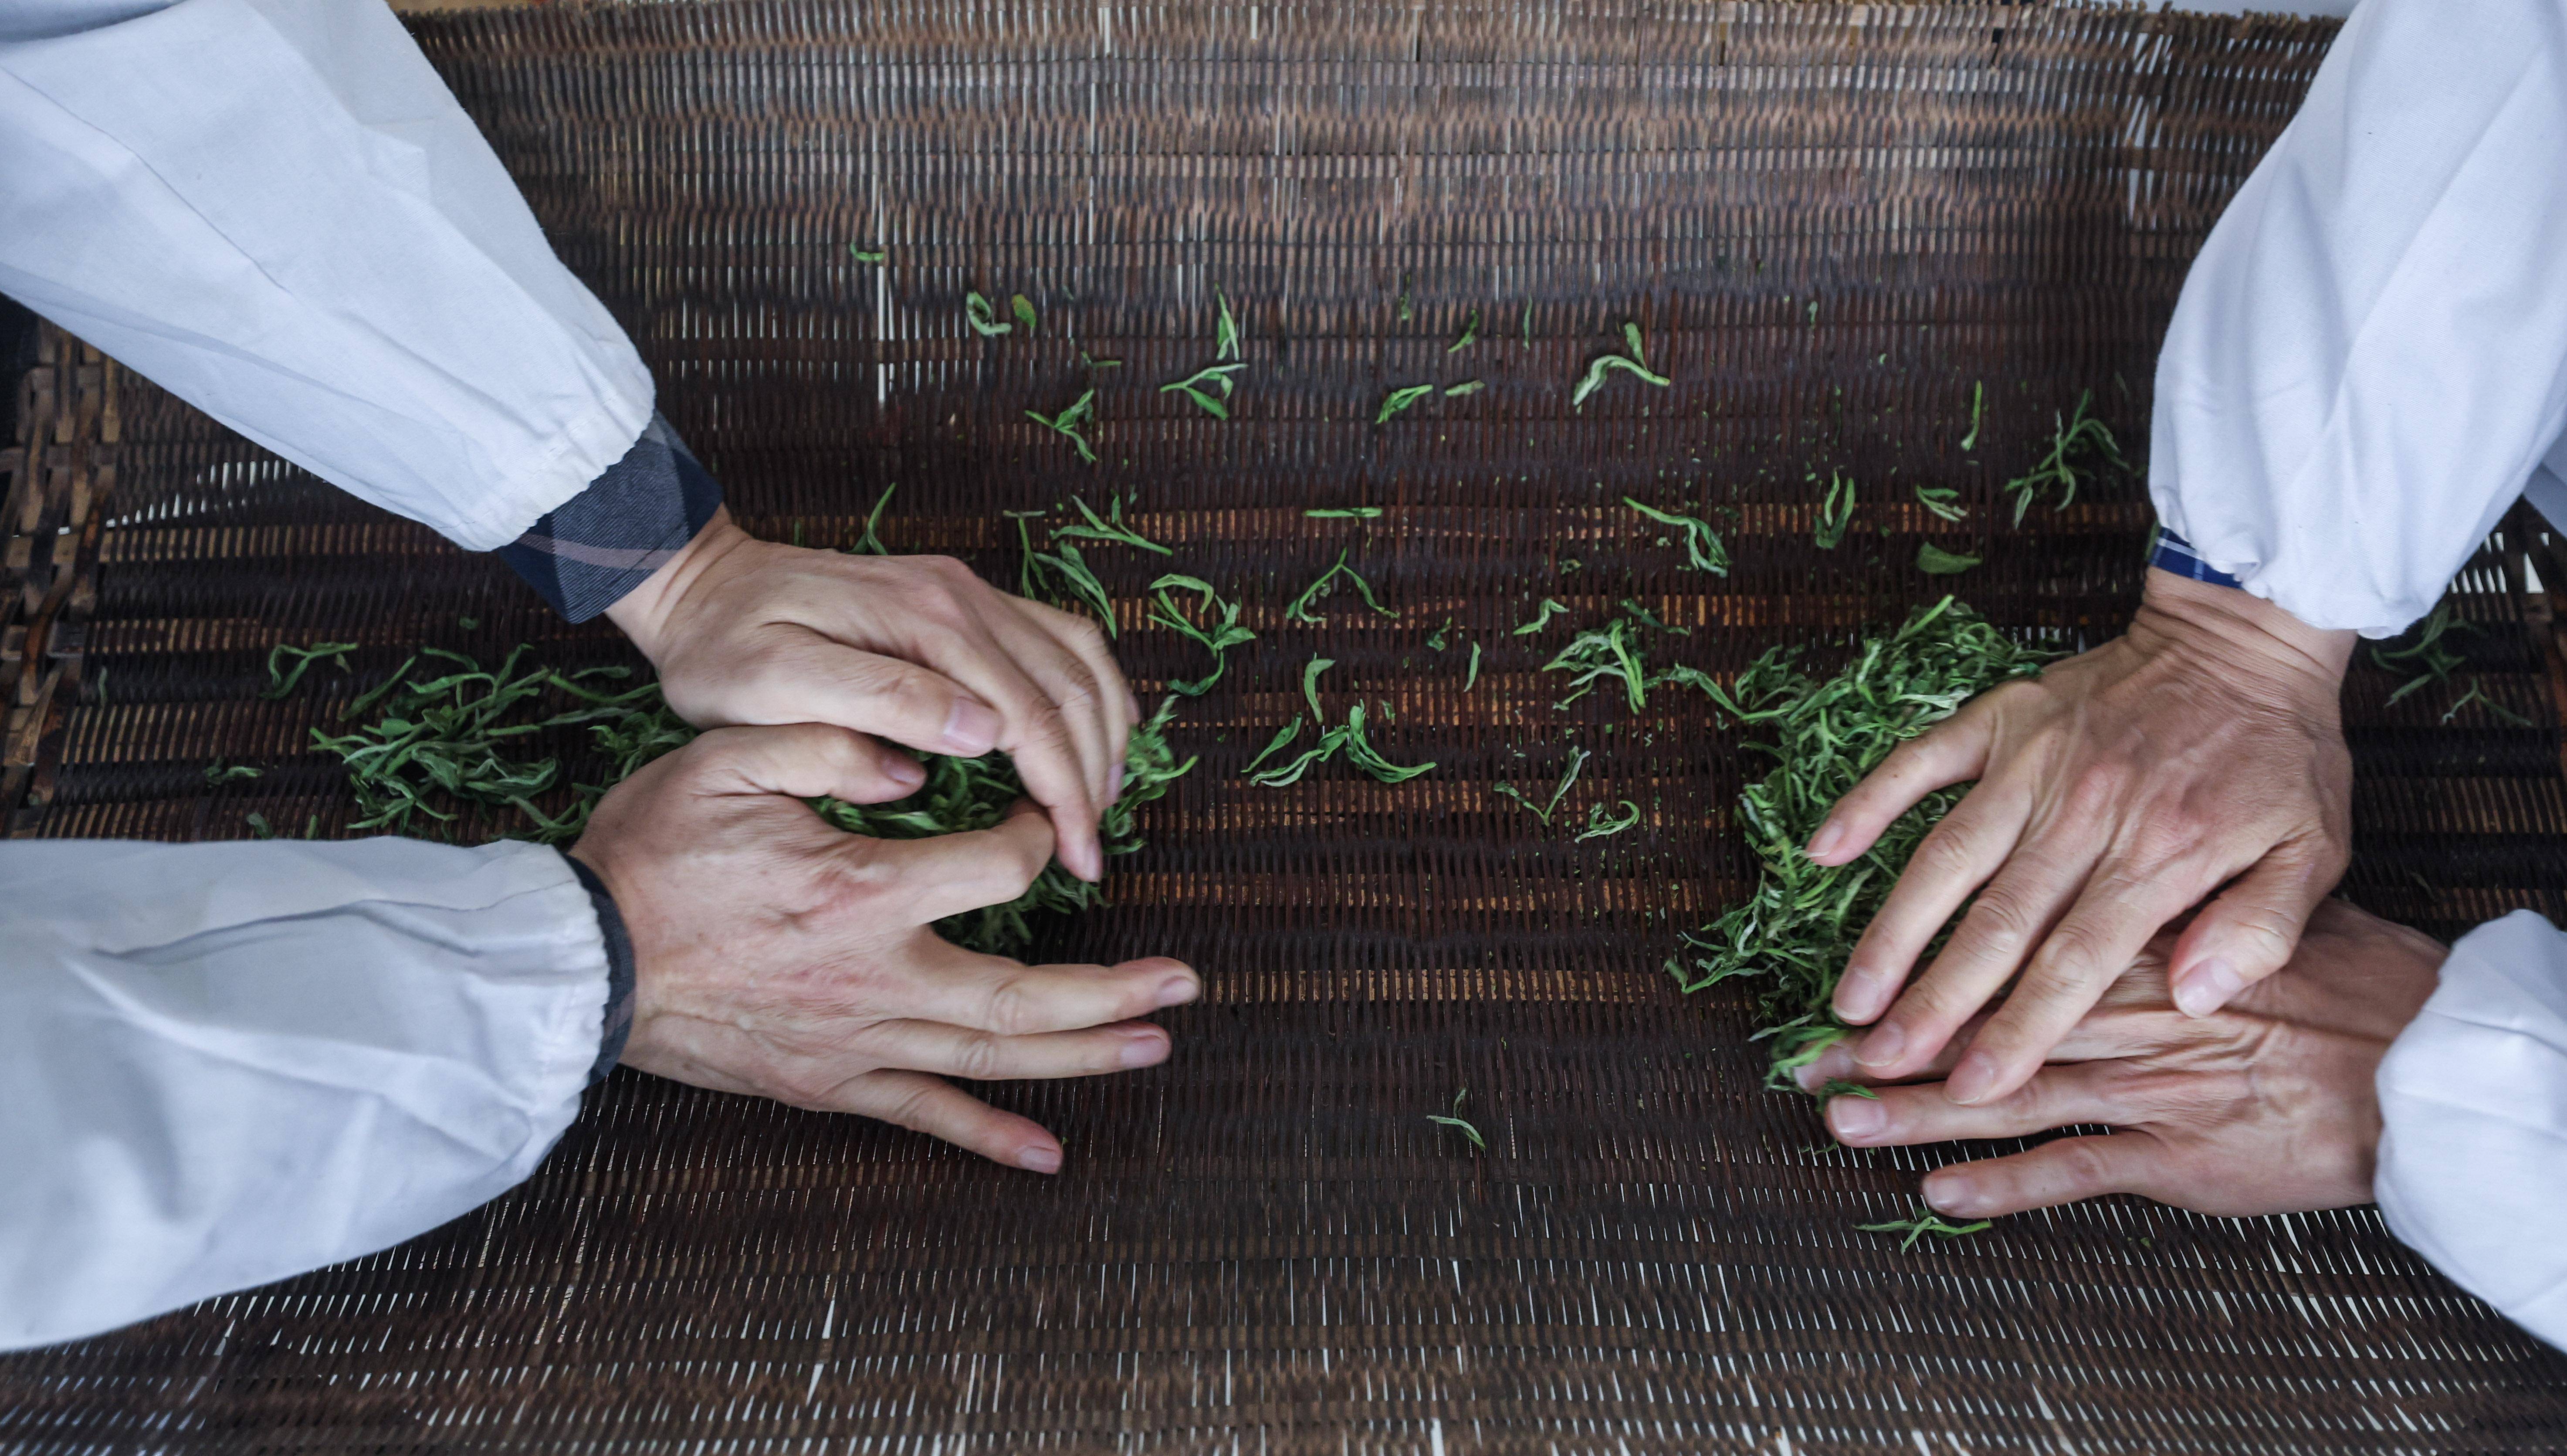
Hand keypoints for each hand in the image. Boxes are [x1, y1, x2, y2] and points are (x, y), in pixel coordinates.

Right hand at [569, 722, 1198, 1171]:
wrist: (578, 958)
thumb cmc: (650, 854)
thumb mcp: (727, 760)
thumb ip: (828, 741)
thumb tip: (915, 749)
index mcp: (865, 890)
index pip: (1000, 867)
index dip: (1039, 837)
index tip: (1045, 821)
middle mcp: (877, 977)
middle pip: (1026, 992)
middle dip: (1114, 989)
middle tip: (1185, 982)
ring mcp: (857, 1041)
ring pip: (993, 1055)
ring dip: (1083, 1054)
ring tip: (1156, 1043)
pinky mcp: (829, 1082)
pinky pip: (923, 1116)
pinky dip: (989, 1137)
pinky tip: (1048, 1155)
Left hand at [606, 509, 1135, 881]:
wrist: (700, 586)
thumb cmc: (724, 650)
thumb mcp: (776, 683)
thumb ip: (879, 700)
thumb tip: (982, 731)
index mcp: (926, 620)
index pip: (1030, 716)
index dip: (1063, 794)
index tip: (1075, 859)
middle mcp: (961, 595)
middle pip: (1068, 689)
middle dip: (1092, 777)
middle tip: (1089, 852)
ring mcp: (967, 590)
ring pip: (1078, 658)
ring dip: (1103, 733)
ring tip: (1101, 805)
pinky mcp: (962, 597)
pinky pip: (1057, 637)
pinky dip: (1089, 691)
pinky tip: (1091, 735)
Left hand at [1799, 899, 2442, 1217]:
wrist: (2414, 1054)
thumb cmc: (2333, 978)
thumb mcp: (2249, 898)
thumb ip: (2161, 896)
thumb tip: (2079, 876)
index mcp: (2132, 944)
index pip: (2000, 954)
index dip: (1919, 973)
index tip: (1852, 991)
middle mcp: (2122, 1017)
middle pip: (1981, 1026)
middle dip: (1893, 1043)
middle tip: (1809, 1058)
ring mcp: (2145, 1090)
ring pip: (2008, 1099)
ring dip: (1918, 1112)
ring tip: (1841, 1118)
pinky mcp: (2176, 1156)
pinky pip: (2074, 1170)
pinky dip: (2005, 1186)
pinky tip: (1937, 1191)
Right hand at [1809, 568, 2357, 1104]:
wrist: (2247, 635)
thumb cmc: (2279, 752)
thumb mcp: (2313, 849)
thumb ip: (2261, 928)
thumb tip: (2195, 998)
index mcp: (2159, 856)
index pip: (2075, 964)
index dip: (2020, 1031)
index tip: (1972, 1088)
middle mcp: (2084, 813)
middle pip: (1995, 925)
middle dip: (1934, 1003)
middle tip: (1884, 1064)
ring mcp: (2033, 762)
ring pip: (1945, 859)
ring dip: (1891, 932)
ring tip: (1850, 997)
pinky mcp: (2002, 718)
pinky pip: (1919, 761)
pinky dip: (1868, 803)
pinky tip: (1823, 853)